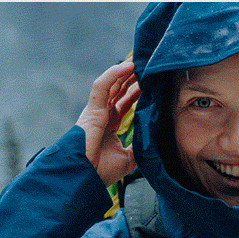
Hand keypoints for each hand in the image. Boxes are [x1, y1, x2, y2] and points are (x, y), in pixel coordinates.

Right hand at [75, 60, 140, 186]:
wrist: (85, 177)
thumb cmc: (101, 171)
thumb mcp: (128, 158)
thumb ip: (138, 146)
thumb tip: (152, 141)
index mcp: (110, 124)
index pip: (124, 101)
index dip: (137, 90)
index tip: (151, 82)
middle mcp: (102, 114)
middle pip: (119, 89)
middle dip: (132, 76)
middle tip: (147, 65)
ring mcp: (96, 110)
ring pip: (112, 83)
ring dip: (125, 71)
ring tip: (140, 60)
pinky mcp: (92, 109)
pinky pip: (102, 86)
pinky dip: (114, 74)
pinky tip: (128, 66)